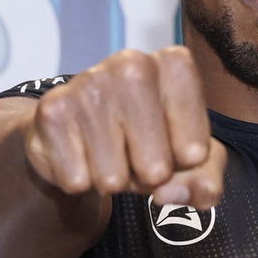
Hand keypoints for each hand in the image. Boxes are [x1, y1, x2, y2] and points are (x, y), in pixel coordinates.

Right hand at [25, 46, 226, 208]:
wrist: (80, 128)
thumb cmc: (147, 138)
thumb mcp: (191, 160)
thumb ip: (204, 182)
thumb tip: (170, 193)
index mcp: (175, 66)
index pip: (196, 152)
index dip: (184, 165)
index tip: (174, 145)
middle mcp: (133, 64)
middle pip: (156, 168)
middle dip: (147, 177)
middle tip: (136, 154)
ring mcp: (89, 84)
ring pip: (114, 179)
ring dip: (113, 180)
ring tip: (108, 152)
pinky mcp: (53, 110)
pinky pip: (77, 181)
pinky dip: (80, 180)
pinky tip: (80, 152)